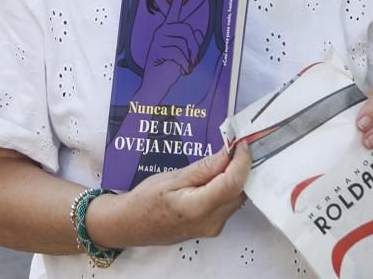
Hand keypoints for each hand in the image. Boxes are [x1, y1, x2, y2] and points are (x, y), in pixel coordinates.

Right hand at [89, 143, 250, 247]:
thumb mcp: (172, 178)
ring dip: (234, 177)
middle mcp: (211, 222)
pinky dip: (227, 187)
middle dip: (240, 167)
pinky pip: (229, 204)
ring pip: (237, 198)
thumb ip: (204, 168)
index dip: (242, 161)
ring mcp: (213, 228)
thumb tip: (228, 153)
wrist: (130, 225)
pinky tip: (216, 175)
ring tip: (223, 158)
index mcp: (198, 209)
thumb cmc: (145, 202)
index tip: (241, 144)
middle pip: (240, 191)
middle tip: (233, 147)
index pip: (233, 183)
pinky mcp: (213, 227)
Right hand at [140, 0, 204, 76]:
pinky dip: (184, 65)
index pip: (174, 10)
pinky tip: (183, 71)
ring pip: (184, 42)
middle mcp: (161, 31)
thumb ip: (190, 41)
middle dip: (194, 46)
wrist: (154, 86)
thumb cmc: (168, 68)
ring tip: (186, 66)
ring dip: (190, 57)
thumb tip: (198, 33)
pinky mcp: (157, 51)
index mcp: (167, 29)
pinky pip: (179, 54)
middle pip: (187, 30)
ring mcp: (158, 40)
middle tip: (193, 59)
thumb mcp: (183, 53)